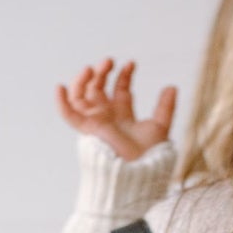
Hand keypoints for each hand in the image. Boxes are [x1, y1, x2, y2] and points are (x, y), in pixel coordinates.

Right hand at [56, 57, 176, 160]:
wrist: (137, 170)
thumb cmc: (148, 155)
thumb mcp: (159, 126)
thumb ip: (165, 107)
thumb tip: (172, 86)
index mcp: (123, 116)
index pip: (120, 89)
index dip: (124, 75)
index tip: (131, 63)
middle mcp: (107, 117)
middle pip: (98, 89)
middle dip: (102, 72)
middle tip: (109, 61)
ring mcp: (95, 122)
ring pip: (82, 96)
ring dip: (83, 80)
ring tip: (91, 68)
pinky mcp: (86, 129)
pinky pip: (68, 115)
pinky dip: (62, 102)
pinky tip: (60, 87)